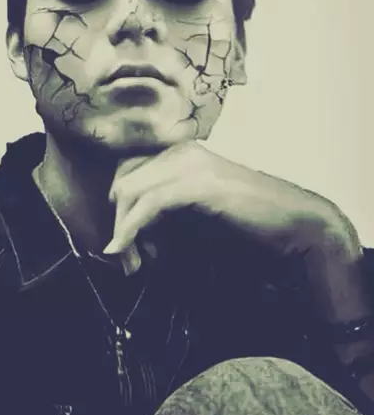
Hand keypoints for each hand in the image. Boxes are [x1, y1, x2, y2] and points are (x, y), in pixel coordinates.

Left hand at [104, 141, 352, 259]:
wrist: (297, 224)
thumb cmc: (249, 223)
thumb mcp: (196, 216)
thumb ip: (165, 216)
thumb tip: (130, 234)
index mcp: (181, 154)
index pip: (129, 173)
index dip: (121, 209)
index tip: (128, 245)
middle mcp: (182, 152)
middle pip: (124, 180)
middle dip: (118, 221)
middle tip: (128, 259)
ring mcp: (190, 164)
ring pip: (130, 191)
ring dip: (123, 230)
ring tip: (132, 263)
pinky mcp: (199, 184)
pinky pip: (149, 204)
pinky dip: (130, 229)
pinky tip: (124, 249)